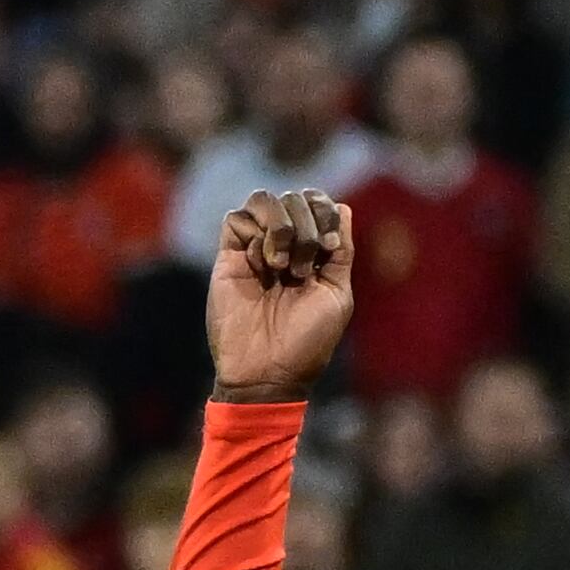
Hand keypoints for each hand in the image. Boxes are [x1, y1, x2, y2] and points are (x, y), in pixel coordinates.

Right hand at [207, 189, 353, 396]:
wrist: (268, 372)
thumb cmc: (307, 341)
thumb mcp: (337, 294)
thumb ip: (341, 251)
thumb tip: (342, 207)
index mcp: (312, 252)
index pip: (318, 204)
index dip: (325, 212)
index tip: (330, 247)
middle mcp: (283, 246)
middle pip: (295, 198)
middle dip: (307, 225)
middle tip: (302, 268)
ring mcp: (254, 250)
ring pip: (264, 200)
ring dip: (282, 225)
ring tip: (281, 265)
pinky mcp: (227, 258)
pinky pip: (236, 219)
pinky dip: (255, 232)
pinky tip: (263, 263)